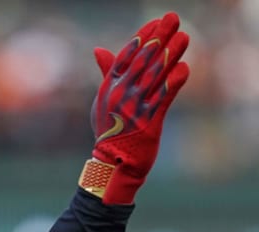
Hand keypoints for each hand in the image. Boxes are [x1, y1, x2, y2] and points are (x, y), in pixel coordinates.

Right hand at [80, 12, 189, 203]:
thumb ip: (107, 73)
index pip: (125, 57)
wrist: (112, 161)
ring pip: (155, 76)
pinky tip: (184, 68)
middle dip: (159, 38)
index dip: (141, 38)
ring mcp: (134, 108)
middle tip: (172, 19)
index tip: (154, 23)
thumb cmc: (109, 128)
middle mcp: (120, 95)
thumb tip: (98, 49)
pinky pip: (163, 98)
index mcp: (108, 88)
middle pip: (142, 61)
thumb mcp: (103, 100)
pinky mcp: (148, 122)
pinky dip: (174, 82)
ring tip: (184, 38)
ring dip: (171, 55)